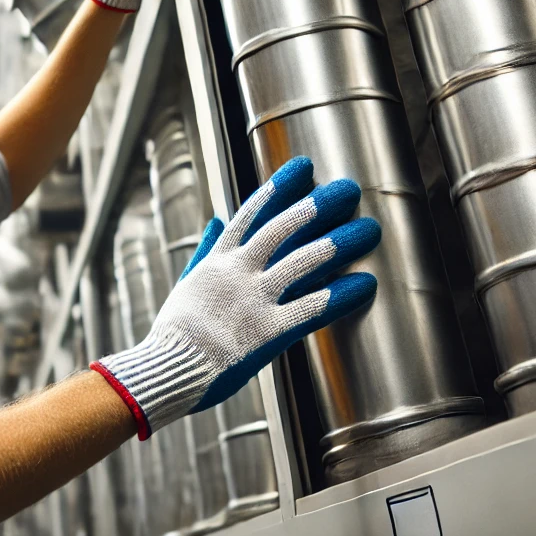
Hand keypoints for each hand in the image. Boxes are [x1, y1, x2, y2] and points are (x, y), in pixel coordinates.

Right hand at [92, 157, 380, 437]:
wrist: (166, 368)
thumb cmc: (175, 333)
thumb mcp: (188, 283)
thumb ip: (206, 250)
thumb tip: (215, 219)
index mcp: (218, 260)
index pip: (253, 213)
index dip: (281, 187)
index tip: (304, 167)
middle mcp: (238, 272)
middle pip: (285, 229)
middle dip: (320, 206)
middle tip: (349, 189)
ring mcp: (254, 300)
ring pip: (303, 261)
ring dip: (339, 243)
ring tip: (369, 229)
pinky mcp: (268, 332)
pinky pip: (311, 308)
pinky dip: (342, 295)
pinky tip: (366, 283)